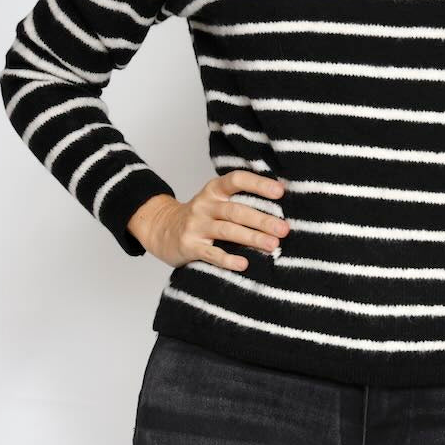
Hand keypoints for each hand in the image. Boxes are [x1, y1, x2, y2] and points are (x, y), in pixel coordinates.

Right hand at [127, 171, 289, 268]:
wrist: (160, 229)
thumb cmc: (200, 216)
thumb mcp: (215, 200)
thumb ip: (240, 199)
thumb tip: (280, 205)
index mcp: (214, 190)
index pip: (236, 180)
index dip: (258, 184)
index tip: (280, 192)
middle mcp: (204, 205)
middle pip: (236, 210)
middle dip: (262, 219)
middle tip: (284, 229)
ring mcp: (196, 226)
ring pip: (227, 231)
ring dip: (251, 238)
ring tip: (272, 245)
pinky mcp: (189, 247)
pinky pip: (211, 254)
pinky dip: (228, 260)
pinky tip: (244, 264)